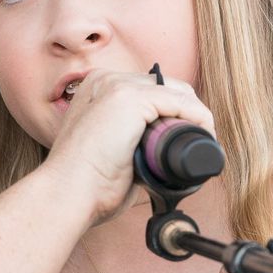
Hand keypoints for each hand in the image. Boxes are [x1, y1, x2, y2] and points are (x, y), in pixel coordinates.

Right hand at [40, 69, 214, 226]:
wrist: (68, 193)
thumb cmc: (86, 183)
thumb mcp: (106, 151)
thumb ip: (128, 143)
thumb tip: (157, 155)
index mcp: (97, 88)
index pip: (151, 91)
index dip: (174, 114)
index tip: (184, 140)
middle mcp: (106, 80)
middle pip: (168, 87)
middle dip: (187, 114)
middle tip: (196, 145)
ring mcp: (118, 86)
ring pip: (178, 93)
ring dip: (196, 118)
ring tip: (201, 145)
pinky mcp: (131, 99)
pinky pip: (182, 103)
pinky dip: (200, 120)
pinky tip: (204, 138)